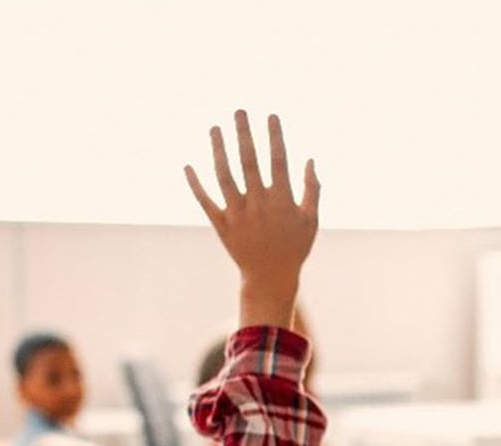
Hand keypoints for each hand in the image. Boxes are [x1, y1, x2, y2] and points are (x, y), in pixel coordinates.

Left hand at [185, 111, 320, 328]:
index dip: (274, 137)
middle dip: (243, 134)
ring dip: (218, 150)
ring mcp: (238, 214)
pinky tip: (188, 165)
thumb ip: (312, 190)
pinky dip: (195, 184)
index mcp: (282, 200)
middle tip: (238, 111)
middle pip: (248, 162)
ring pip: (224, 176)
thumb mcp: (311, 221)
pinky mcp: (222, 225)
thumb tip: (310, 160)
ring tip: (215, 128)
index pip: (278, 160)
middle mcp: (258, 204)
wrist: (270, 278)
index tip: (270, 115)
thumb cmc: (294, 248)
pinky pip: (206, 201)